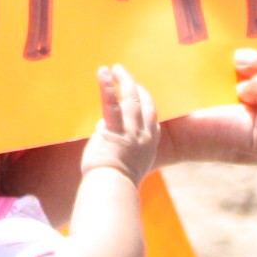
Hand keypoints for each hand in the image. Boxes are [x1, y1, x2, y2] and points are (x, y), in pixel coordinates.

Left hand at [81, 64, 159, 183]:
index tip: (142, 96)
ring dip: (124, 81)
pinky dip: (108, 86)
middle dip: (137, 88)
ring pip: (131, 99)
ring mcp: (131, 132)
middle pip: (145, 104)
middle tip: (126, 75)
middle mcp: (144, 136)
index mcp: (149, 146)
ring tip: (116, 68)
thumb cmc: (115, 183)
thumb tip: (110, 144)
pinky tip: (104, 72)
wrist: (113, 188)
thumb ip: (125, 154)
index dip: (147, 105)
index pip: (152, 121)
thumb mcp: (129, 168)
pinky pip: (112, 103)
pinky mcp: (115, 130)